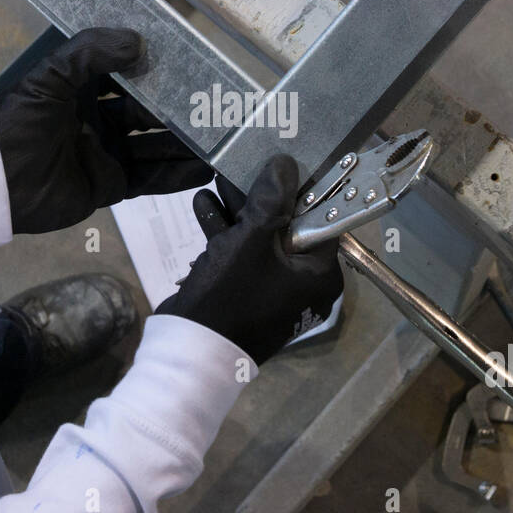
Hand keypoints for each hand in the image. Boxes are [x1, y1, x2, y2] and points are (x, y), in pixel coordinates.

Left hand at [0, 27, 211, 233]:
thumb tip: (140, 43)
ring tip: (220, 135)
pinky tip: (204, 169)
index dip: (155, 70)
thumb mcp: (51, 76)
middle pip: (148, 112)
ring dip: (185, 142)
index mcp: (82, 91)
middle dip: (179, 108)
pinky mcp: (110, 185)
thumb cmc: (20, 122)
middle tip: (215, 102)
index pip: (128, 76)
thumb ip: (92, 52)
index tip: (189, 62)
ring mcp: (106, 154)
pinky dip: (177, 175)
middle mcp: (98, 120)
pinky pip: (150, 179)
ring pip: (155, 145)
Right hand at [156, 154, 342, 364]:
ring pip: (259, 240)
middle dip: (258, 197)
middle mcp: (303, 283)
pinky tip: (203, 205)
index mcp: (320, 275)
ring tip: (216, 179)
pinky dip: (225, 234)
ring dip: (236, 212)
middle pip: (286, 227)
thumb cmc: (232, 294)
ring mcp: (273, 291)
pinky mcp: (246, 296)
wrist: (191, 350)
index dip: (300, 189)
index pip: (320, 220)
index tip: (282, 162)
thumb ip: (271, 198)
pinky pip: (242, 257)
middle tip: (242, 167)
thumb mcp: (252, 239)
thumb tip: (285, 163)